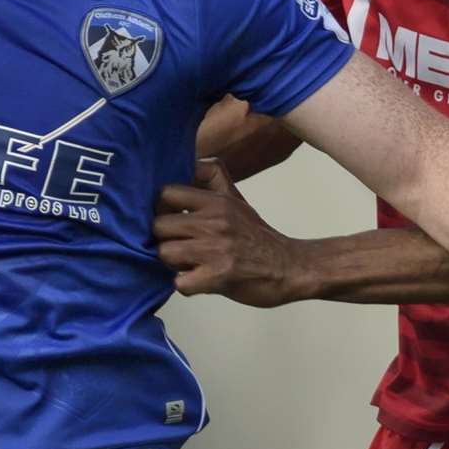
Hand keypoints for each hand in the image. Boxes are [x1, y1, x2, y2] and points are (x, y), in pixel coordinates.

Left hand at [153, 158, 302, 306]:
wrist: (288, 267)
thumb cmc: (256, 235)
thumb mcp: (235, 198)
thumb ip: (211, 177)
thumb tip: (186, 162)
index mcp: (217, 201)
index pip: (167, 192)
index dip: (162, 207)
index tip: (170, 218)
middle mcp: (215, 221)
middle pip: (159, 225)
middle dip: (164, 238)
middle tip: (179, 245)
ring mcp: (216, 249)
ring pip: (165, 253)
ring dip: (173, 263)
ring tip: (189, 263)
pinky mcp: (218, 277)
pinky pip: (179, 283)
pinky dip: (186, 285)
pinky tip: (199, 280)